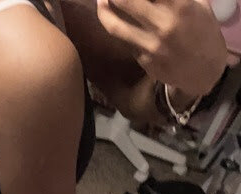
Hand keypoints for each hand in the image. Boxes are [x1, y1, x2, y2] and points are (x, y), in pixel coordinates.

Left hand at [96, 0, 227, 96]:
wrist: (205, 72)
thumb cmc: (204, 32)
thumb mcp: (199, 4)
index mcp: (181, 6)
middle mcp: (163, 25)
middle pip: (126, 1)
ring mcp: (151, 46)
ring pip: (115, 25)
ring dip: (104, 9)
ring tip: (101, 0)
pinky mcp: (144, 60)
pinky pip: (125, 41)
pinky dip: (117, 27)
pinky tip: (113, 19)